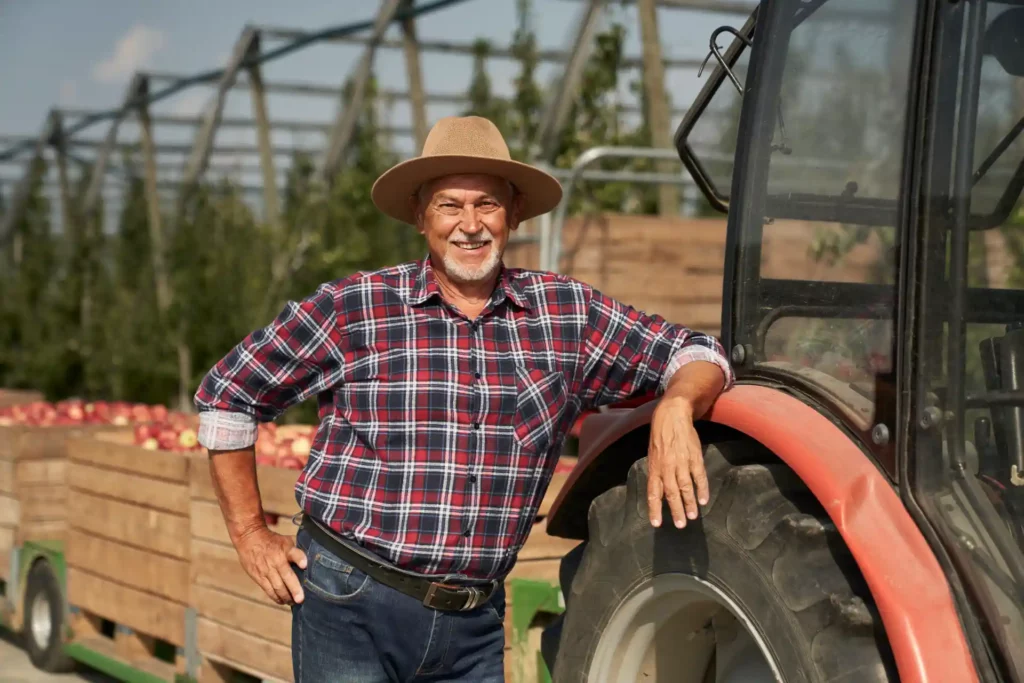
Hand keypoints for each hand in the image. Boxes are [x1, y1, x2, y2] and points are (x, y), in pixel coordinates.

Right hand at [234, 525, 307, 604]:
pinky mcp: (258, 577)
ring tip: (293, 602)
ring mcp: (267, 570)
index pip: (294, 553)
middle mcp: (277, 560)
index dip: (300, 559)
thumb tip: (314, 555)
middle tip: (300, 599)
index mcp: (286, 549)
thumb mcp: (287, 540)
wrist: (249, 538)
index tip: (305, 565)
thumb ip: (298, 548)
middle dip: (294, 589)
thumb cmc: (273, 540)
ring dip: (286, 596)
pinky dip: (275, 597)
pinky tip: (282, 601)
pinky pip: (268, 589)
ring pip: (277, 586)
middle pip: (286, 575)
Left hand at [647, 396, 708, 527]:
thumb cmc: (660, 437)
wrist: (672, 417)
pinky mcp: (694, 457)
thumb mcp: (652, 456)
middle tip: (681, 525)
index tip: (657, 524)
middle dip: (676, 510)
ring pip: (686, 487)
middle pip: (671, 493)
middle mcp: (667, 467)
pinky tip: (704, 500)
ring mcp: (681, 462)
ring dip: (690, 503)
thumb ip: (657, 474)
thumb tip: (660, 493)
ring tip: (693, 516)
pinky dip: (702, 488)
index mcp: (654, 468)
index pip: (653, 492)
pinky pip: (699, 476)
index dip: (655, 508)